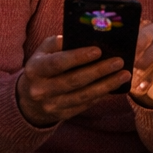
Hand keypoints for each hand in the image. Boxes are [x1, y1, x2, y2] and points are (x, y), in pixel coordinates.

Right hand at [15, 35, 130, 126]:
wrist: (29, 100)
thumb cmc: (42, 67)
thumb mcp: (43, 52)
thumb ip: (59, 43)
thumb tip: (85, 37)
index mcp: (35, 70)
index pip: (57, 63)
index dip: (78, 57)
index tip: (98, 50)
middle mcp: (41, 90)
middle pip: (74, 81)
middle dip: (99, 71)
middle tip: (119, 62)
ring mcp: (51, 105)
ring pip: (83, 96)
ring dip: (106, 85)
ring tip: (124, 75)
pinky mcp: (62, 115)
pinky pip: (85, 105)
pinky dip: (101, 95)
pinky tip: (114, 86)